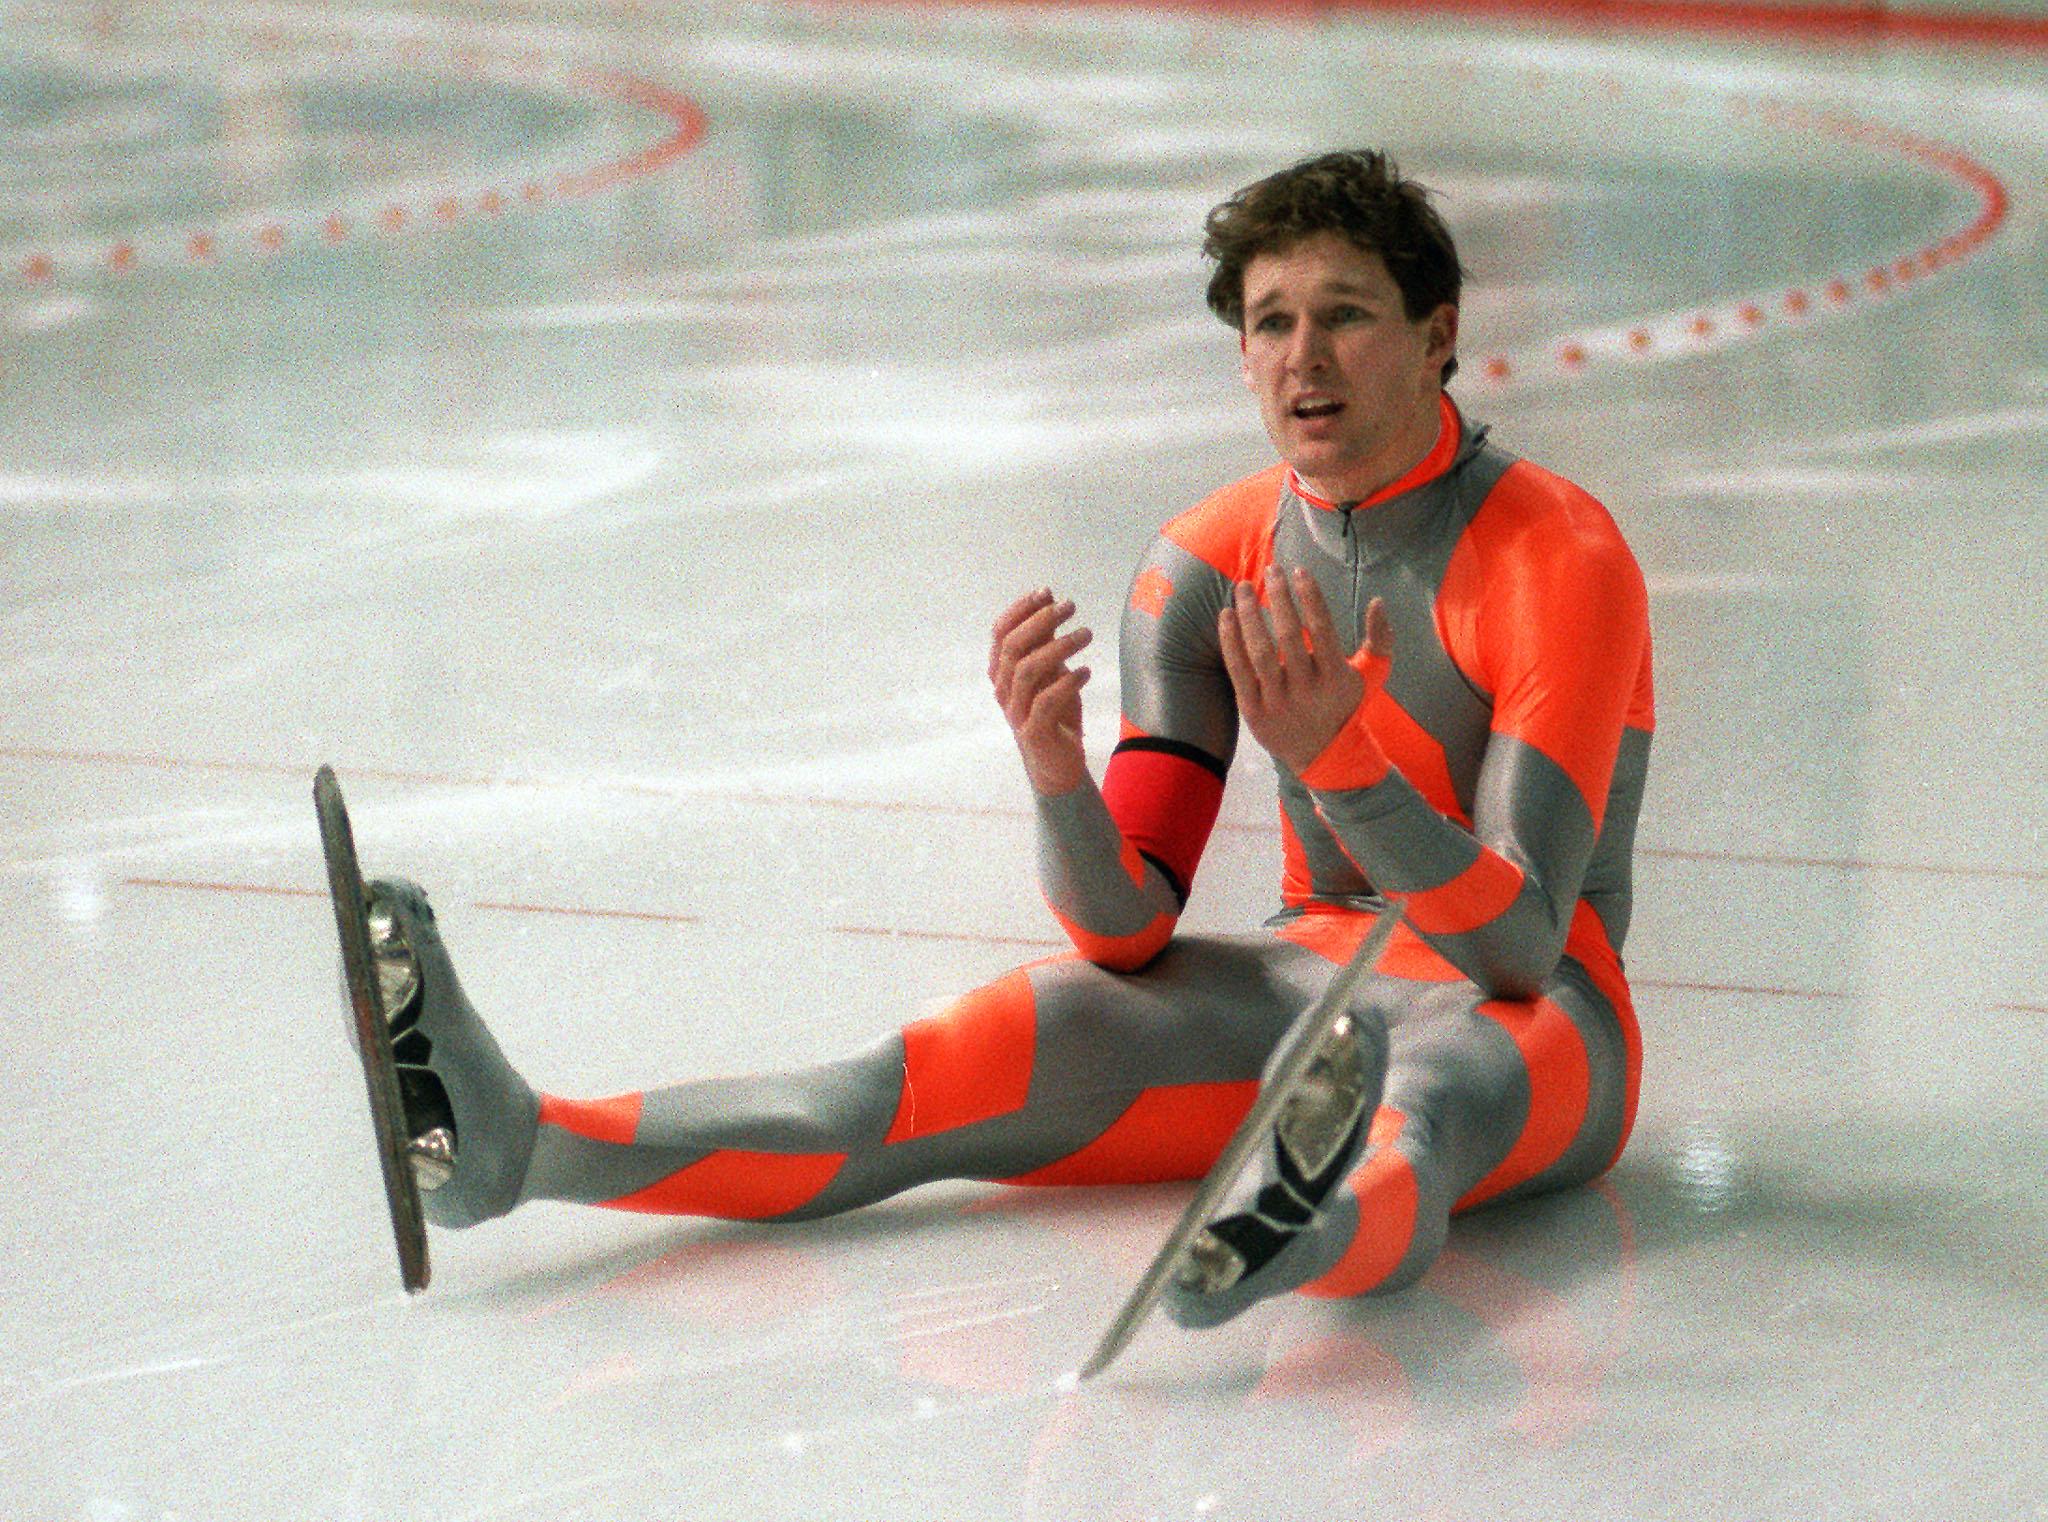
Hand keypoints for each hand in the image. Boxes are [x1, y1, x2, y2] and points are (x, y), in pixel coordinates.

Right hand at [989, 588, 1093, 794]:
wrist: (1057, 765)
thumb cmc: (1054, 716)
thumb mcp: (1052, 674)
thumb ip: (1046, 646)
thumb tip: (1051, 606)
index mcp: (1002, 673)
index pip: (1000, 633)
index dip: (1021, 610)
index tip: (1047, 592)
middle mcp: (1003, 691)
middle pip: (1013, 647)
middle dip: (1041, 621)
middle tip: (1070, 606)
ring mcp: (1015, 712)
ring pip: (1027, 671)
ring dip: (1058, 647)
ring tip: (1086, 634)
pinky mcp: (1033, 732)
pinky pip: (1045, 702)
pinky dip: (1066, 683)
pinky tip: (1085, 672)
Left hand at [1218, 567, 1391, 773]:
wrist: (1323, 754)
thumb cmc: (1346, 705)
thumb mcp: (1372, 675)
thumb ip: (1381, 639)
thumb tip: (1379, 601)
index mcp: (1336, 676)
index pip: (1322, 628)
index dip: (1310, 596)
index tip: (1299, 570)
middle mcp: (1307, 689)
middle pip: (1288, 636)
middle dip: (1278, 598)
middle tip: (1271, 570)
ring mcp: (1279, 702)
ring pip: (1260, 652)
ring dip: (1248, 616)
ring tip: (1242, 588)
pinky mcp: (1255, 712)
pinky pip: (1238, 672)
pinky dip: (1230, 642)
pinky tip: (1226, 616)